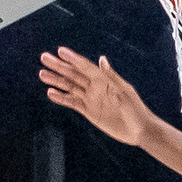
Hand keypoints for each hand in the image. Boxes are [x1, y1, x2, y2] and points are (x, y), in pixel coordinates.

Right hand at [40, 48, 157, 145]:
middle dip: (59, 66)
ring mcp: (91, 98)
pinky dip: (61, 98)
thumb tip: (101, 59)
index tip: (60, 51)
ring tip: (42, 74)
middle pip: (73, 74)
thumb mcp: (125, 92)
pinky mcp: (89, 111)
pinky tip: (51, 93)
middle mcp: (95, 86)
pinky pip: (72, 102)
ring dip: (56, 81)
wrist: (139, 130)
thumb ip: (111, 77)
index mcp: (104, 79)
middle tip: (44, 57)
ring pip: (70, 87)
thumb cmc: (136, 109)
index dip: (72, 59)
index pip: (85, 66)